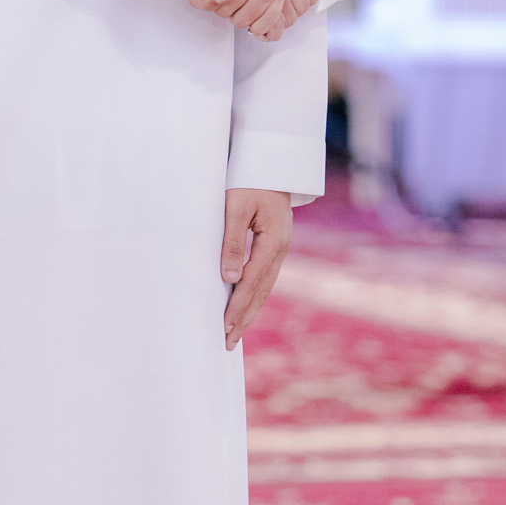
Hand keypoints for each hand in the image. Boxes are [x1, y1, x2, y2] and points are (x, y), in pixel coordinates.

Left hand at [221, 187, 292, 348]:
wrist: (271, 162)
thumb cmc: (249, 180)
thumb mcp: (236, 208)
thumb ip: (232, 242)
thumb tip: (229, 278)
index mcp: (273, 241)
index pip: (251, 282)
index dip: (237, 306)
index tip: (224, 326)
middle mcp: (281, 248)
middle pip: (262, 290)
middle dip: (244, 317)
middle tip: (227, 342)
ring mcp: (281, 247)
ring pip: (265, 286)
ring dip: (250, 310)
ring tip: (235, 331)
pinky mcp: (276, 244)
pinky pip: (265, 276)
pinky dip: (254, 294)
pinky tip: (245, 305)